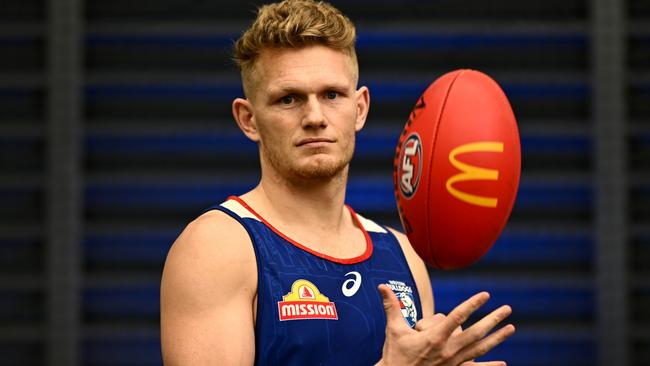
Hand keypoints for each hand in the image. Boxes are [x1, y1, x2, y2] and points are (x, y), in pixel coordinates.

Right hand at [376, 285, 514, 365]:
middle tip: (507, 308)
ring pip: (480, 348)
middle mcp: (447, 350)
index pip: (458, 317)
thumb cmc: (395, 354)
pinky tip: (503, 364)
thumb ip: (391, 306)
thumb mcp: (393, 330)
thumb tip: (382, 286)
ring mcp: (453, 362)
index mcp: (434, 338)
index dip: (473, 304)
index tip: (485, 295)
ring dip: (497, 338)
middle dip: (493, 319)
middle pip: (475, 332)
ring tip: (511, 328)